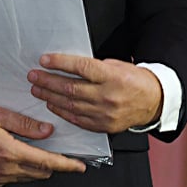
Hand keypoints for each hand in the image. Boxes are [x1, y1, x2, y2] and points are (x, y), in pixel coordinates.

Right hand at [0, 107, 87, 186]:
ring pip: (30, 177)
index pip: (47, 162)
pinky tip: (20, 158)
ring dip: (39, 168)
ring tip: (39, 154)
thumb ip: (25, 125)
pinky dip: (24, 171)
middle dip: (55, 166)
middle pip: (42, 173)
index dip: (67, 165)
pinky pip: (16, 179)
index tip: (80, 166)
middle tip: (63, 156)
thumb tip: (46, 131)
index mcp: (10, 152)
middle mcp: (6, 169)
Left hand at [27, 54, 160, 134]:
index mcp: (112, 77)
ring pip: (70, 104)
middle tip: (34, 76)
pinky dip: (61, 111)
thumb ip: (94, 67)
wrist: (153, 102)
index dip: (60, 63)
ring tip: (37, 89)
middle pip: (71, 88)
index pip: (81, 68)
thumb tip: (68, 65)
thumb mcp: (116, 65)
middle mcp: (107, 96)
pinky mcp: (103, 126)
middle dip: (48, 81)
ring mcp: (104, 113)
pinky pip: (77, 119)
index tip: (44, 60)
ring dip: (50, 97)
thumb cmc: (135, 80)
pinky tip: (51, 104)